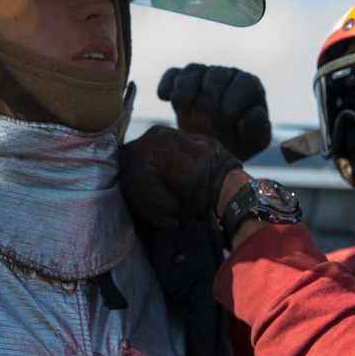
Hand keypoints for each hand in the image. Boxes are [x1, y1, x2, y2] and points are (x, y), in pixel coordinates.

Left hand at [119, 126, 241, 230]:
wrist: (230, 191)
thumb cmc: (202, 194)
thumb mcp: (168, 190)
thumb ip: (146, 184)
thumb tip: (126, 194)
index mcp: (153, 146)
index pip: (127, 171)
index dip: (137, 197)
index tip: (157, 216)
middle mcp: (152, 137)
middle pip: (125, 172)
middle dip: (140, 201)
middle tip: (162, 219)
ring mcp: (156, 137)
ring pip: (130, 175)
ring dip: (149, 204)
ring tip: (171, 216)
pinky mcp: (160, 144)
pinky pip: (141, 176)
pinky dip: (154, 200)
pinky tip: (174, 208)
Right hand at [158, 64, 270, 160]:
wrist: (210, 147)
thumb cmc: (237, 143)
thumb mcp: (251, 143)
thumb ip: (256, 129)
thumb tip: (253, 114)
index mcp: (249, 87)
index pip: (245, 83)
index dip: (233, 99)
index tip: (223, 118)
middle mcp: (227, 76)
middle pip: (217, 75)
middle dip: (208, 97)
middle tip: (202, 118)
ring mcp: (203, 76)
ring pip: (194, 71)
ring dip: (186, 88)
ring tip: (183, 105)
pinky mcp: (181, 81)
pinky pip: (173, 74)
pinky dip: (167, 83)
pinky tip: (165, 97)